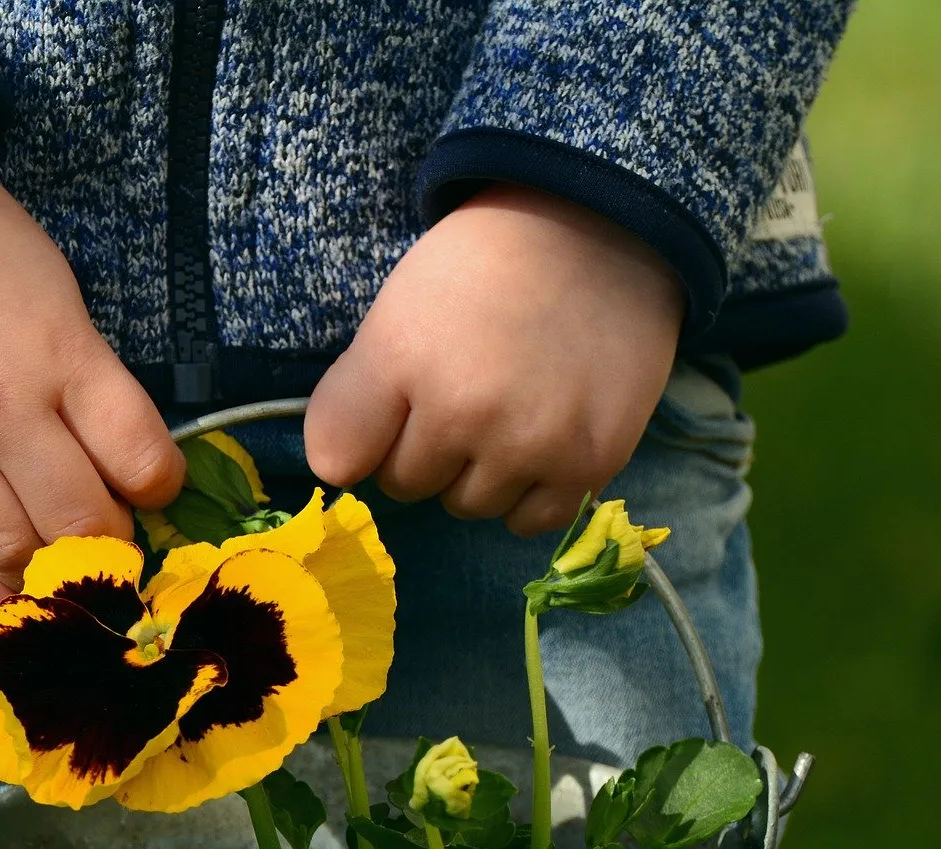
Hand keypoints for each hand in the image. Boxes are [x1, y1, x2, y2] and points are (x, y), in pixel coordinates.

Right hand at [0, 119, 184, 609]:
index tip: (153, 491)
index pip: (140, 457)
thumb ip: (86, 376)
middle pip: (78, 520)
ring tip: (61, 581)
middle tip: (112, 548)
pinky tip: (1, 605)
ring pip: (7, 547)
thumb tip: (119, 463)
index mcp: (61, 352)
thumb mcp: (55, 290)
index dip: (159, 489)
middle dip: (109, 549)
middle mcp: (4, 405)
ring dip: (46, 578)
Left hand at [303, 183, 684, 535]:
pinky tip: (541, 443)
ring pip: (469, 506)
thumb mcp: (398, 307)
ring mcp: (530, 445)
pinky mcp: (588, 464)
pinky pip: (530, 521)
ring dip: (479, 473)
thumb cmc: (487, 267)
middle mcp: (463, 412)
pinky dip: (529, 494)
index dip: (363, 436)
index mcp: (403, 358)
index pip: (337, 457)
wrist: (603, 235)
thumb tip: (340, 471)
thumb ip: (355, 394)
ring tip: (509, 411)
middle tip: (466, 392)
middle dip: (426, 450)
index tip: (392, 410)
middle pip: (408, 485)